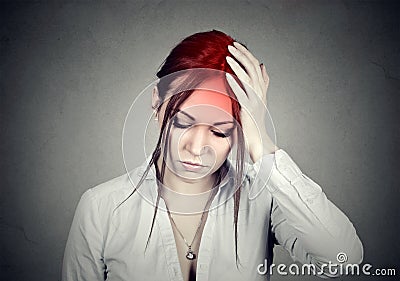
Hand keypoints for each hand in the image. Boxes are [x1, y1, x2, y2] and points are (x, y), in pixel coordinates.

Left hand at [226, 42, 277, 161]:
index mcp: (261, 88)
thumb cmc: (255, 121)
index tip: (236, 45)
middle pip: (253, 67)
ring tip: (228, 55)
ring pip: (249, 77)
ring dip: (238, 64)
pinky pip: (242, 93)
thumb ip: (262, 83)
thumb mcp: (259, 99)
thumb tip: (263, 66)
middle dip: (242, 55)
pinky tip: (228, 75)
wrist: (258, 139)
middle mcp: (260, 92)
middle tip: (231, 45)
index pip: (255, 66)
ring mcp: (255, 100)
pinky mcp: (249, 109)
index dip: (246, 54)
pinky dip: (235, 83)